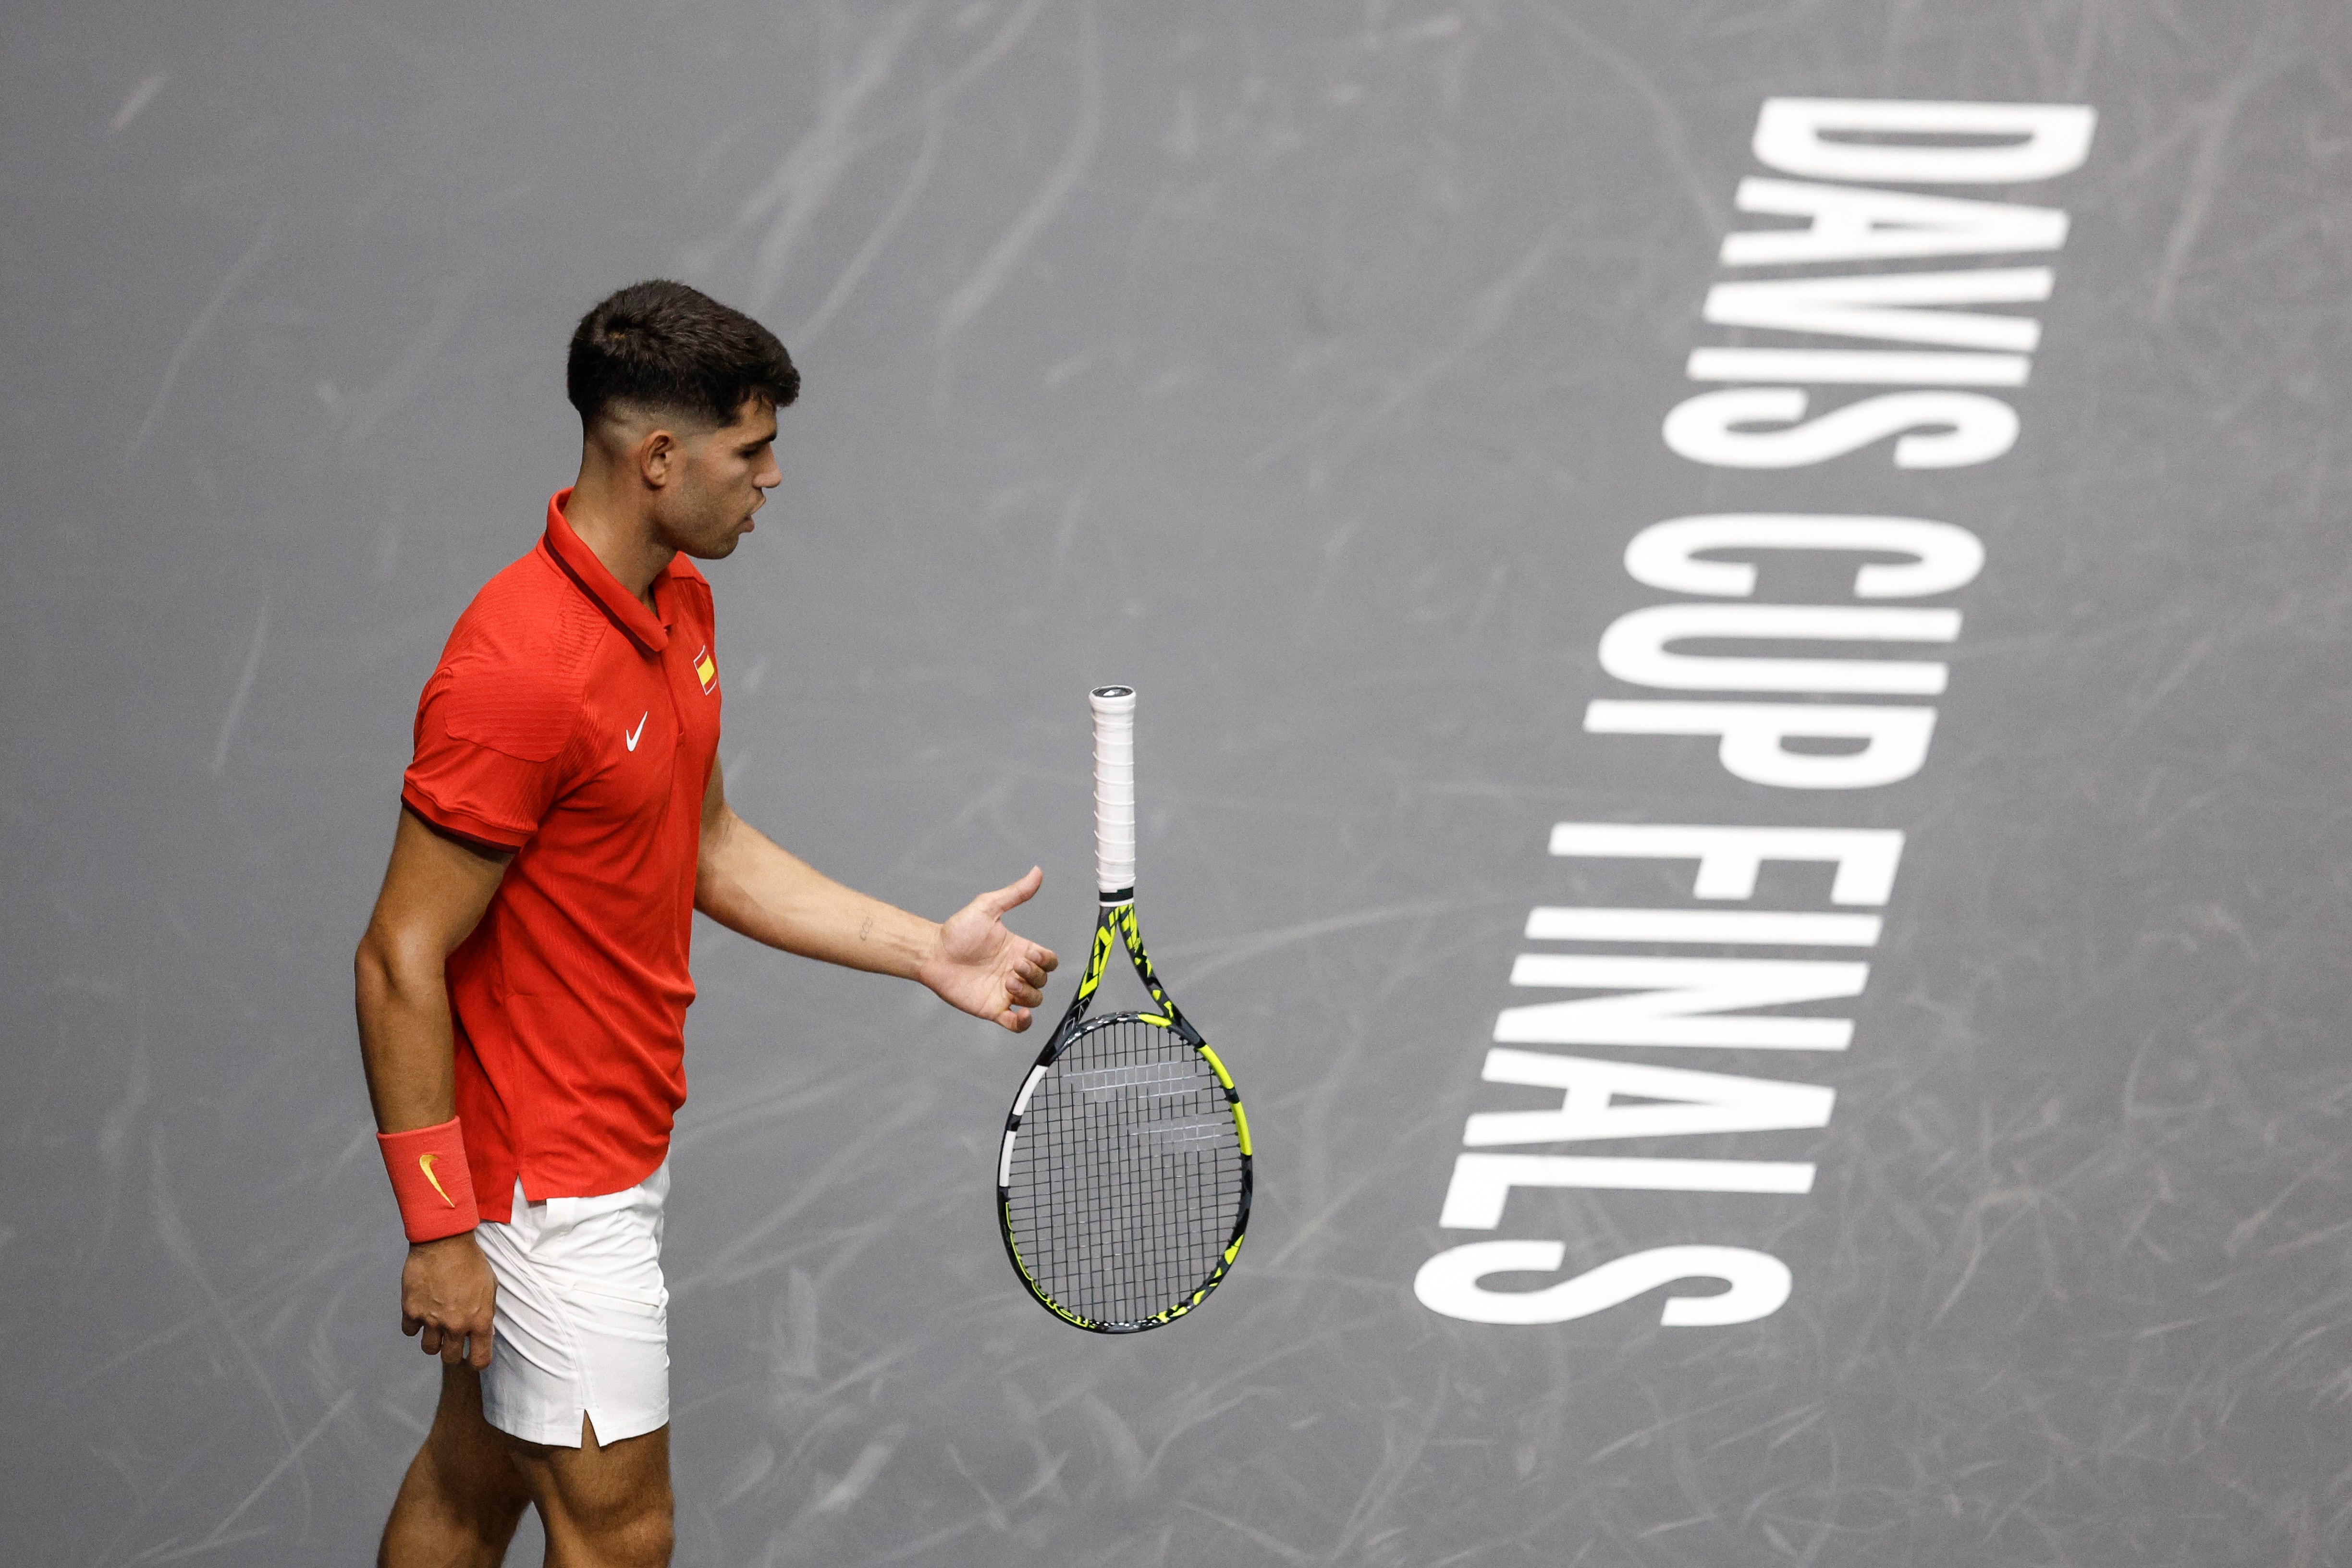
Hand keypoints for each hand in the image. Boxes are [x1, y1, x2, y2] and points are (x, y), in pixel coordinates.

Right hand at [401, 1231, 497, 1368]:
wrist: (444, 1241)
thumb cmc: (471, 1261)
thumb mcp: (489, 1287)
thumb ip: (484, 1313)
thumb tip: (482, 1332)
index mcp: (480, 1320)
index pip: (479, 1360)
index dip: (476, 1361)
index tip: (472, 1357)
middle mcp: (456, 1325)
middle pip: (450, 1358)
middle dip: (452, 1352)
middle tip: (452, 1339)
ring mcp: (432, 1320)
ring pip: (429, 1349)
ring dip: (433, 1340)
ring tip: (436, 1325)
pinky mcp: (411, 1310)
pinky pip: (410, 1331)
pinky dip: (414, 1325)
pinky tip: (421, 1312)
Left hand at [919, 867, 1059, 1030]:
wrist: (932, 952)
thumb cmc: (957, 930)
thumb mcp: (988, 908)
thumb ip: (1014, 894)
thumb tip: (1037, 871)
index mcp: (1019, 950)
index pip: (1048, 961)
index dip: (1045, 961)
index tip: (1028, 953)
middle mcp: (1015, 972)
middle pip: (1043, 980)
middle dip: (1033, 975)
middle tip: (1011, 968)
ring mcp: (1004, 992)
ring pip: (1034, 1000)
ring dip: (1028, 994)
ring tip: (1007, 983)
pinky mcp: (991, 1008)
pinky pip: (1016, 1024)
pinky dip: (1023, 1023)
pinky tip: (1020, 1014)